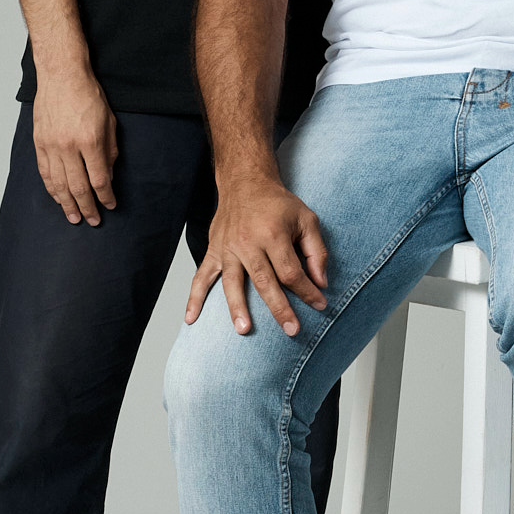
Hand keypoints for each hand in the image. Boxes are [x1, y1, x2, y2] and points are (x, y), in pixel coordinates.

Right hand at [32, 68, 118, 224]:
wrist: (62, 76)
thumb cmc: (89, 96)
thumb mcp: (110, 122)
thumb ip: (110, 151)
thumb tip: (107, 176)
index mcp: (90, 142)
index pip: (99, 179)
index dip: (106, 197)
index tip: (111, 206)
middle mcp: (69, 147)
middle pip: (78, 187)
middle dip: (88, 207)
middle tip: (94, 220)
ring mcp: (51, 145)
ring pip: (58, 183)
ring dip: (67, 203)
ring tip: (74, 217)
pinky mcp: (39, 142)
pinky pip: (45, 172)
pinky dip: (51, 188)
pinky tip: (58, 198)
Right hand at [187, 173, 329, 335]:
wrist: (245, 183)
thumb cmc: (279, 205)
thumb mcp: (307, 220)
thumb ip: (316, 251)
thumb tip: (321, 282)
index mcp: (273, 234)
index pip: (291, 271)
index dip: (307, 290)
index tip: (320, 305)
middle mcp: (248, 243)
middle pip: (265, 281)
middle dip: (280, 308)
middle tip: (292, 331)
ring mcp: (228, 249)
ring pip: (232, 283)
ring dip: (237, 308)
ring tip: (244, 330)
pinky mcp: (214, 251)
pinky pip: (201, 277)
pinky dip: (194, 299)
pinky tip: (191, 319)